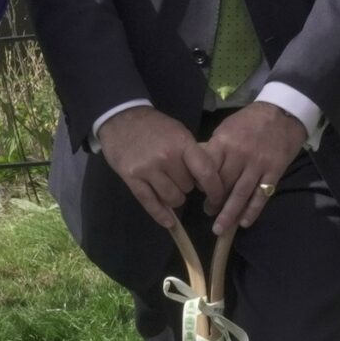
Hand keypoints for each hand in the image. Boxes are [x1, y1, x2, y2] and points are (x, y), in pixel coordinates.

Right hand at [98, 107, 216, 230]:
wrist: (121, 118)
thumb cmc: (154, 126)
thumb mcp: (179, 133)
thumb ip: (193, 155)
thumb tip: (206, 181)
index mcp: (182, 144)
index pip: (205, 172)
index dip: (215, 189)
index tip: (218, 198)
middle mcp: (166, 157)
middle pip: (187, 187)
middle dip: (186, 186)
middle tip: (178, 178)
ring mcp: (148, 169)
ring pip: (172, 198)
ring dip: (174, 198)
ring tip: (169, 187)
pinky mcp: (132, 178)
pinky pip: (150, 203)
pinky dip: (160, 215)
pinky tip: (168, 222)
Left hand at [202, 102, 306, 231]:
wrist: (283, 113)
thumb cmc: (250, 121)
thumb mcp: (226, 128)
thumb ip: (214, 149)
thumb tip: (197, 168)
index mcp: (224, 142)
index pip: (207, 168)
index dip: (201, 184)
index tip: (198, 193)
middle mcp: (239, 155)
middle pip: (222, 184)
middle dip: (213, 202)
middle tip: (209, 212)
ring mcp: (258, 165)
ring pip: (240, 194)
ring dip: (229, 214)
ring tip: (220, 228)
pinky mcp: (274, 172)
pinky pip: (261, 196)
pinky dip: (252, 211)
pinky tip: (244, 222)